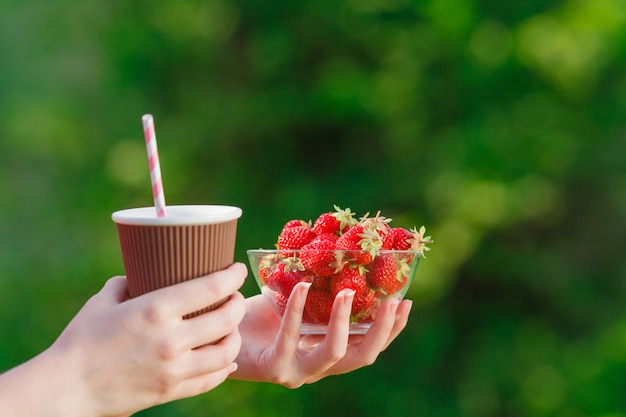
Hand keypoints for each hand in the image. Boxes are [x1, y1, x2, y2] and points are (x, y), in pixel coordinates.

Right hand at [0, 263, 246, 416]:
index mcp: (156, 310)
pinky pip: (211, 380)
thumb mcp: (103, 301)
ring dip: (236, 336)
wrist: (66, 388)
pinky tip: (227, 359)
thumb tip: (140, 273)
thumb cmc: (81, 339)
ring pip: (227, 352)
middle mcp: (171, 339)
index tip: (238, 269)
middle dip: (239, 303)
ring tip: (232, 328)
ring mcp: (174, 369)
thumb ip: (127, 282)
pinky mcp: (171, 391)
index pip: (212, 287)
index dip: (233, 276)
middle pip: (227, 318)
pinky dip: (225, 368)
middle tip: (235, 297)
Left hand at [232, 282, 411, 387]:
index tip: (406, 302)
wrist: (218, 334)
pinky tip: (302, 286)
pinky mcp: (275, 368)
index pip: (368, 346)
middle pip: (363, 357)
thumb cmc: (258, 316)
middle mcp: (318, 367)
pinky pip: (292, 340)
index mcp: (327, 351)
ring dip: (344, 321)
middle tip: (392, 300)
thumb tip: (339, 249)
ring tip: (346, 290)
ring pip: (335, 354)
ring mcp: (298, 372)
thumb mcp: (295, 300)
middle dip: (382, 330)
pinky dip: (298, 310)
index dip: (392, 329)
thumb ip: (318, 289)